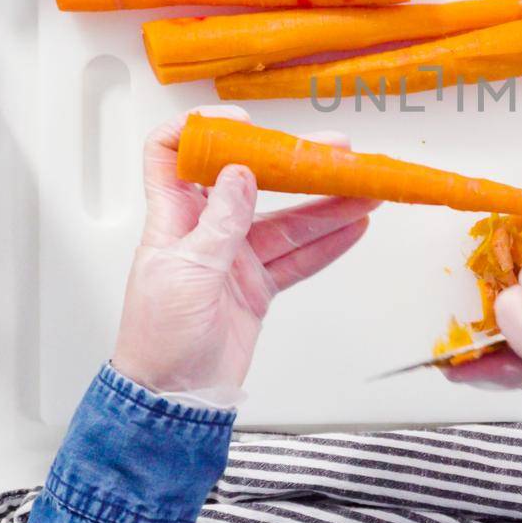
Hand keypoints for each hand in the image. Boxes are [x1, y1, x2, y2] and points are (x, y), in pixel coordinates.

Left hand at [111, 105, 378, 405]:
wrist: (173, 399)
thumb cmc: (158, 339)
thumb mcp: (187, 273)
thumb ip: (220, 222)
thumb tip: (239, 172)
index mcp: (173, 218)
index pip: (172, 154)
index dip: (202, 130)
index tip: (243, 123)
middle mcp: (205, 231)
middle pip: (252, 184)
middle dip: (293, 166)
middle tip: (333, 152)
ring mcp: (235, 258)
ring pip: (287, 222)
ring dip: (326, 206)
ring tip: (363, 191)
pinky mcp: (257, 287)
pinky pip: (298, 258)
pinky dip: (328, 244)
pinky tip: (353, 227)